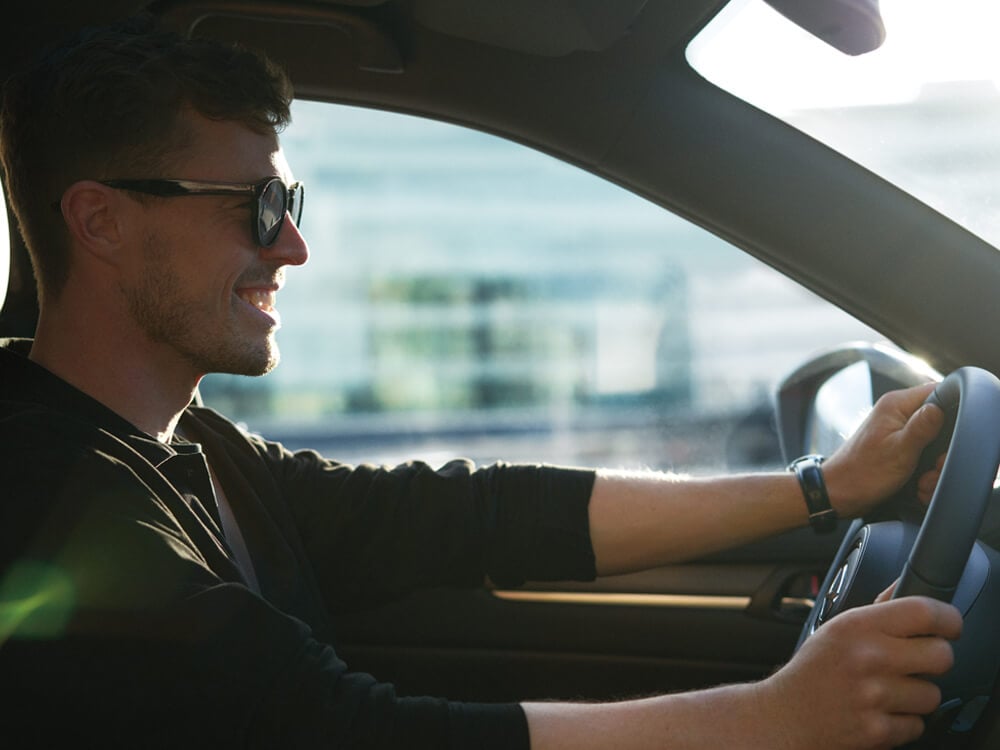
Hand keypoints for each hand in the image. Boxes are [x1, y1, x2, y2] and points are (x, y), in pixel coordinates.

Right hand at [760, 596, 961, 749]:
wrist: (785, 716)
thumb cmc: (813, 671)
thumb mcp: (836, 628)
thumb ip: (876, 610)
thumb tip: (903, 588)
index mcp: (858, 626)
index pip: (924, 612)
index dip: (948, 619)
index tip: (950, 626)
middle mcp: (868, 658)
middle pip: (941, 655)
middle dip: (934, 660)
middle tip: (916, 662)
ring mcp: (874, 696)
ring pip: (932, 695)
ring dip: (916, 696)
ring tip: (888, 691)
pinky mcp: (877, 730)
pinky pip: (917, 725)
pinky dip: (903, 722)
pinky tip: (880, 712)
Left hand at [822, 383, 943, 517]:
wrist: (838, 493)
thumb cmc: (862, 473)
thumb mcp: (899, 451)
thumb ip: (922, 427)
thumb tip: (941, 407)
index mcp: (896, 404)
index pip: (939, 391)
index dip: (952, 412)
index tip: (949, 438)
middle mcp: (896, 412)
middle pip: (940, 419)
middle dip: (942, 446)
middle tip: (934, 466)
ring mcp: (896, 428)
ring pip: (934, 439)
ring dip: (934, 461)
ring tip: (923, 479)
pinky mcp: (897, 445)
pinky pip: (922, 451)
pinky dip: (924, 467)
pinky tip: (918, 482)